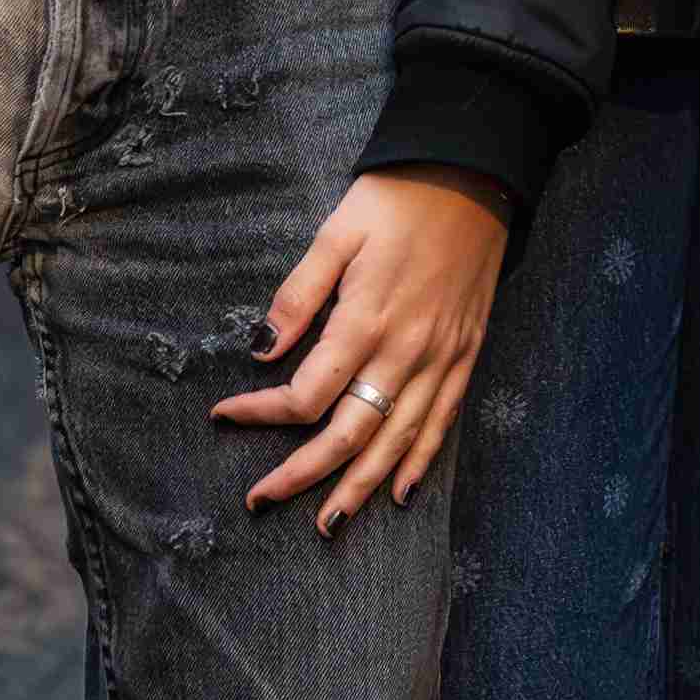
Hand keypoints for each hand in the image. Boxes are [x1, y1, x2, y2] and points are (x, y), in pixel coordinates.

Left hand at [211, 164, 509, 528]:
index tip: (225, 414)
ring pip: (396, 441)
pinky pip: (442, 422)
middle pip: (348, 434)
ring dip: (359, 487)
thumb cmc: (397, 199)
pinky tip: (398, 491)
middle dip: (302, 474)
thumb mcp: (336, 233)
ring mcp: (440, 358)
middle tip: (260, 500)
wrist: (474, 176)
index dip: (261, 412)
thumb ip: (298, 296)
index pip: (306, 394)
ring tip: (327, 522)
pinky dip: (419, 461)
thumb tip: (262, 350)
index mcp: (365, 320)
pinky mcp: (465, 354)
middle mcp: (405, 351)